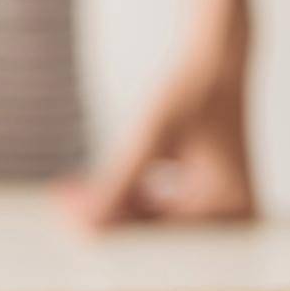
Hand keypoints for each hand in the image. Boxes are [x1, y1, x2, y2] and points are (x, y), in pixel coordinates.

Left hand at [62, 0, 256, 230]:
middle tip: (57, 202)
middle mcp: (232, 222)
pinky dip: (123, 197)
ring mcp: (220, 214)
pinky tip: (85, 189)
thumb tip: (85, 224)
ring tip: (65, 192)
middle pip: (150, 231)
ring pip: (148, 221)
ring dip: (107, 206)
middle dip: (102, 216)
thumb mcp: (152, 137)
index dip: (106, 223)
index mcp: (230, 213)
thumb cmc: (192, 89)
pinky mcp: (205, 203)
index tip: (63, 212)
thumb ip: (120, 183)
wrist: (218, 57)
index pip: (156, 233)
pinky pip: (155, 210)